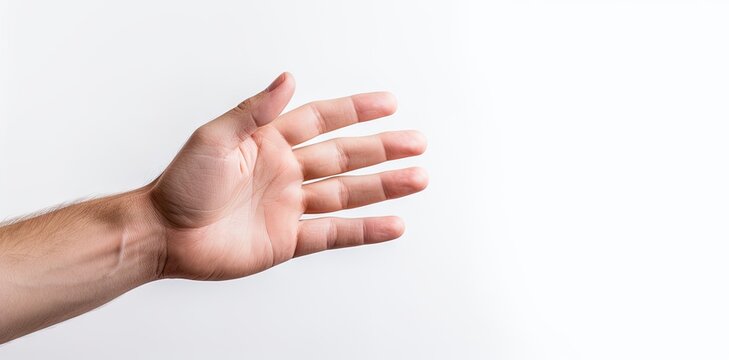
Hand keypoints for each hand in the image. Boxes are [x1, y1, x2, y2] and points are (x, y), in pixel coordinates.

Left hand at [148, 73, 427, 279]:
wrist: (163, 236)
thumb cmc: (180, 185)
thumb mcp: (214, 137)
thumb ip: (254, 111)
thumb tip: (287, 79)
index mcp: (270, 143)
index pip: (322, 120)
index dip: (356, 111)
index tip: (388, 104)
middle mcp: (286, 172)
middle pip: (345, 156)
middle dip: (382, 149)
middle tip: (416, 143)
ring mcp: (290, 206)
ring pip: (347, 192)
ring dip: (383, 186)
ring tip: (416, 178)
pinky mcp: (289, 240)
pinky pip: (334, 232)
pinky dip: (364, 230)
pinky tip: (391, 224)